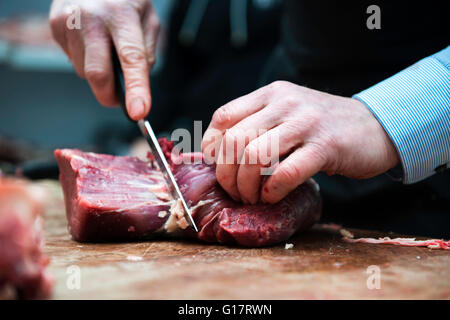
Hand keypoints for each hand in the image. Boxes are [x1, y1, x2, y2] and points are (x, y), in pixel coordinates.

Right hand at [49, 0, 159, 119]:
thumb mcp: (148, 18)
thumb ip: (146, 52)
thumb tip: (138, 85)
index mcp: (121, 14)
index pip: (131, 58)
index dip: (136, 89)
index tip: (138, 112)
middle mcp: (91, 18)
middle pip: (97, 74)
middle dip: (109, 96)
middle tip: (119, 100)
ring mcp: (68, 22)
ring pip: (84, 71)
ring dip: (99, 74)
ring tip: (106, 49)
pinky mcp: (54, 27)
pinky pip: (73, 61)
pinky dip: (86, 60)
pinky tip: (91, 41)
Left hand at [202, 81, 399, 203]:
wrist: (374, 126)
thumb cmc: (321, 127)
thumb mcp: (287, 113)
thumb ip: (258, 124)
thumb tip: (220, 154)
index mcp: (270, 94)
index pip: (224, 117)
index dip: (211, 146)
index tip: (215, 166)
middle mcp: (285, 103)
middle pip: (234, 141)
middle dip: (226, 175)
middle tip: (235, 192)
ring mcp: (306, 123)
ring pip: (255, 156)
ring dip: (246, 186)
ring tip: (251, 198)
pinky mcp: (326, 146)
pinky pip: (286, 172)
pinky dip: (272, 190)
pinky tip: (272, 197)